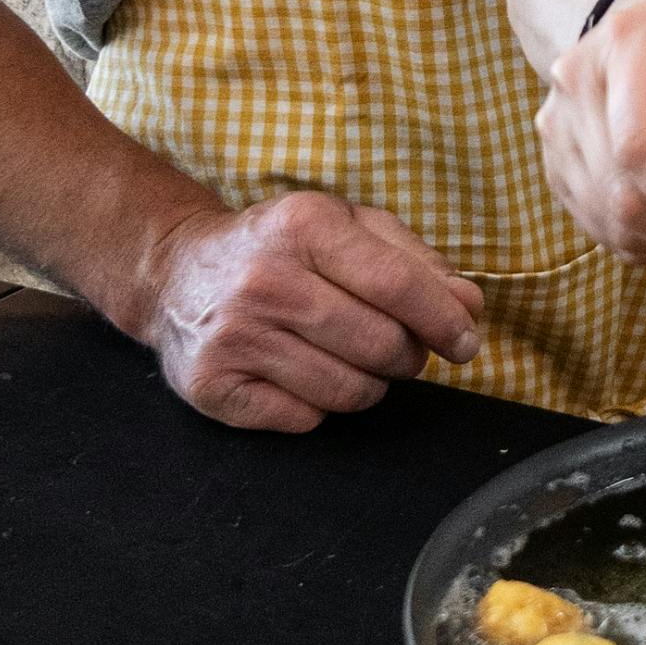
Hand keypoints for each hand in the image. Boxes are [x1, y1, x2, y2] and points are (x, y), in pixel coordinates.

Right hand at [138, 192, 485, 432]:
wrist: (176, 270)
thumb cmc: (283, 249)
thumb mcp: (348, 226)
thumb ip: (417, 261)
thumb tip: (469, 306)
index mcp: (304, 226)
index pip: (399, 286)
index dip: (446, 321)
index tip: (466, 341)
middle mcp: (264, 279)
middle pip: (383, 345)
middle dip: (407, 355)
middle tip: (395, 345)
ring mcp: (234, 335)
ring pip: (352, 391)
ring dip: (369, 383)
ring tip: (345, 354)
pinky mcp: (212, 384)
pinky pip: (307, 418)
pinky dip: (318, 404)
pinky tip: (299, 371)